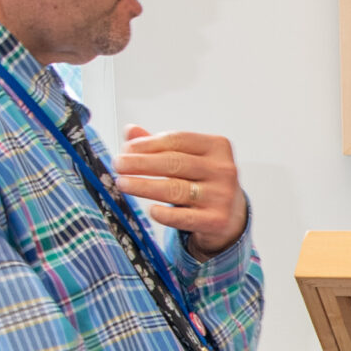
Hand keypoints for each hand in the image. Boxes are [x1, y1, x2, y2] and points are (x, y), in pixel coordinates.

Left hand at [118, 127, 247, 255]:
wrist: (232, 215)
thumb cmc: (204, 182)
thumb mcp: (189, 159)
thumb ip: (161, 145)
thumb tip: (130, 131)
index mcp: (217, 147)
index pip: (178, 140)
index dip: (148, 143)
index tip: (126, 149)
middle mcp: (223, 170)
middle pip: (174, 163)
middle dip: (141, 163)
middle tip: (118, 165)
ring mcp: (222, 196)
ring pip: (175, 189)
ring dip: (144, 186)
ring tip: (123, 184)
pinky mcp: (217, 220)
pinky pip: (183, 217)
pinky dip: (164, 214)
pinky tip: (150, 210)